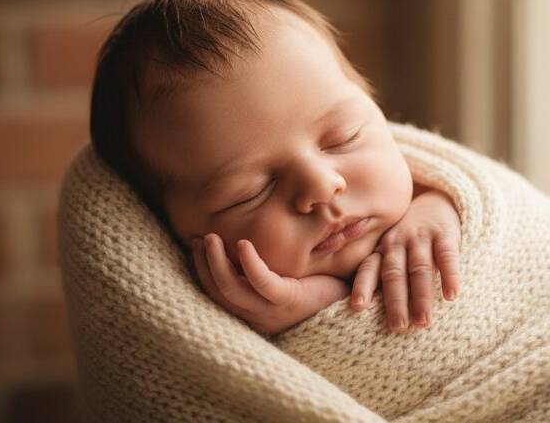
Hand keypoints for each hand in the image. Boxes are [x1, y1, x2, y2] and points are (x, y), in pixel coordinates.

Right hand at [191, 234, 347, 335]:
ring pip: (231, 288)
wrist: (353, 296)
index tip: (196, 245)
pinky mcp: (287, 300)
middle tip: (199, 239)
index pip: (217, 293)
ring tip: (211, 238)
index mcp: (254, 310)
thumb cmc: (320, 283)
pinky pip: (261, 282)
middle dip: (204, 264)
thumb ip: (265, 262)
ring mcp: (270, 310)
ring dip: (217, 262)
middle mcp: (257, 315)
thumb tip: (241, 234)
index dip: (203, 270)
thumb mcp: (285, 273)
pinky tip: (243, 244)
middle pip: (218, 292)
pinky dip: (250, 263)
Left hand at [350, 188, 460, 331]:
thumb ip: (379, 269)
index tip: (357, 307)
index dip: (363, 286)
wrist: (437, 200)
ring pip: (419, 268)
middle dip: (395, 301)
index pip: (370, 267)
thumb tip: (360, 309)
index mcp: (383, 248)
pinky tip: (452, 294)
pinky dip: (449, 275)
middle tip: (398, 326)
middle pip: (394, 273)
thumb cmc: (409, 235)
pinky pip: (447, 255)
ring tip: (423, 321)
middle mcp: (398, 241)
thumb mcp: (391, 246)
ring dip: (421, 296)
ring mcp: (421, 236)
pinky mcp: (445, 233)